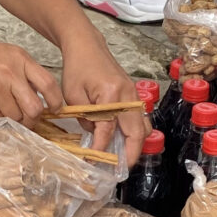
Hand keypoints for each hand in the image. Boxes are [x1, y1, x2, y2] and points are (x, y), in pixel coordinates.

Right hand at [0, 33, 66, 123]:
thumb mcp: (9, 54)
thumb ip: (26, 72)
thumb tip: (42, 97)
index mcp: (20, 60)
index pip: (48, 85)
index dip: (56, 102)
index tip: (55, 109)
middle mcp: (9, 74)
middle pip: (34, 108)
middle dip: (33, 119)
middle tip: (28, 119)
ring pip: (15, 117)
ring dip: (12, 118)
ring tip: (1, 107)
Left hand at [59, 22, 145, 162]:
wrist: (87, 46)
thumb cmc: (77, 68)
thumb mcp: (72, 95)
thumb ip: (85, 118)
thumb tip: (96, 136)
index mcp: (110, 94)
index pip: (107, 130)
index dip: (100, 148)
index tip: (93, 161)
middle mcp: (127, 95)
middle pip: (136, 133)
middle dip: (130, 155)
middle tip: (121, 171)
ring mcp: (134, 95)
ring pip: (143, 128)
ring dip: (135, 146)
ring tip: (123, 160)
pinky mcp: (134, 95)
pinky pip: (140, 120)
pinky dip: (134, 134)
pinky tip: (123, 142)